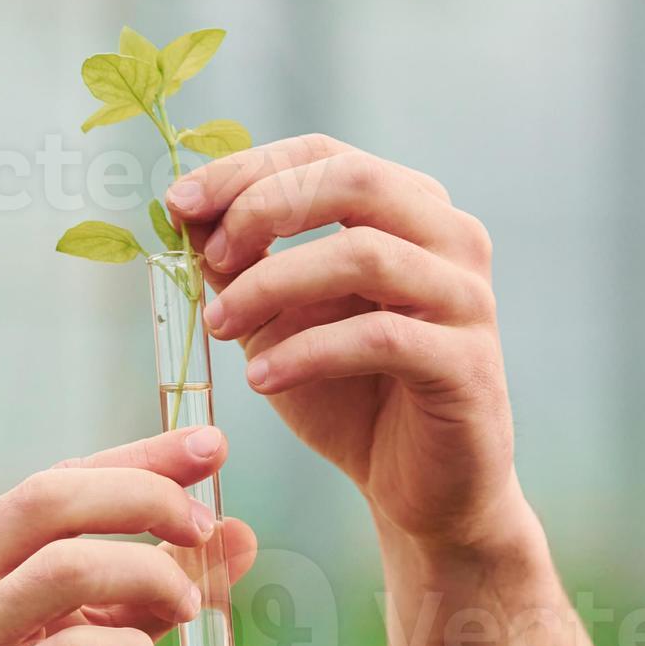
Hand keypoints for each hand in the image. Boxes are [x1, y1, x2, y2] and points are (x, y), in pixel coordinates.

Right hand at [0, 427, 259, 645]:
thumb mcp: (83, 645)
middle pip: (52, 498)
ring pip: (68, 566)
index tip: (211, 445)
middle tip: (205, 524)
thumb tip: (236, 533)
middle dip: (144, 496)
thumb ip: (147, 589)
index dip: (141, 456)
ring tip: (183, 610)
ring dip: (150, 579)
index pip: (57, 479)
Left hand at [165, 137, 523, 554]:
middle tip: (210, 258)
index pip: (324, 156)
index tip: (178, 203)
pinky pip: (380, 337)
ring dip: (273, 284)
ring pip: (363, 254)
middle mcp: (449, 237)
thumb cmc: (351, 396)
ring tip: (219, 324)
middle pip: (353, 181)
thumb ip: (243, 265)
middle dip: (264, 208)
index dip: (246, 170)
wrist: (420, 489)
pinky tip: (261, 378)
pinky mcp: (466, 362)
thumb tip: (186, 213)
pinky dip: (307, 351)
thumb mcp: (279, 321)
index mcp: (408, 209)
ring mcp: (466, 296)